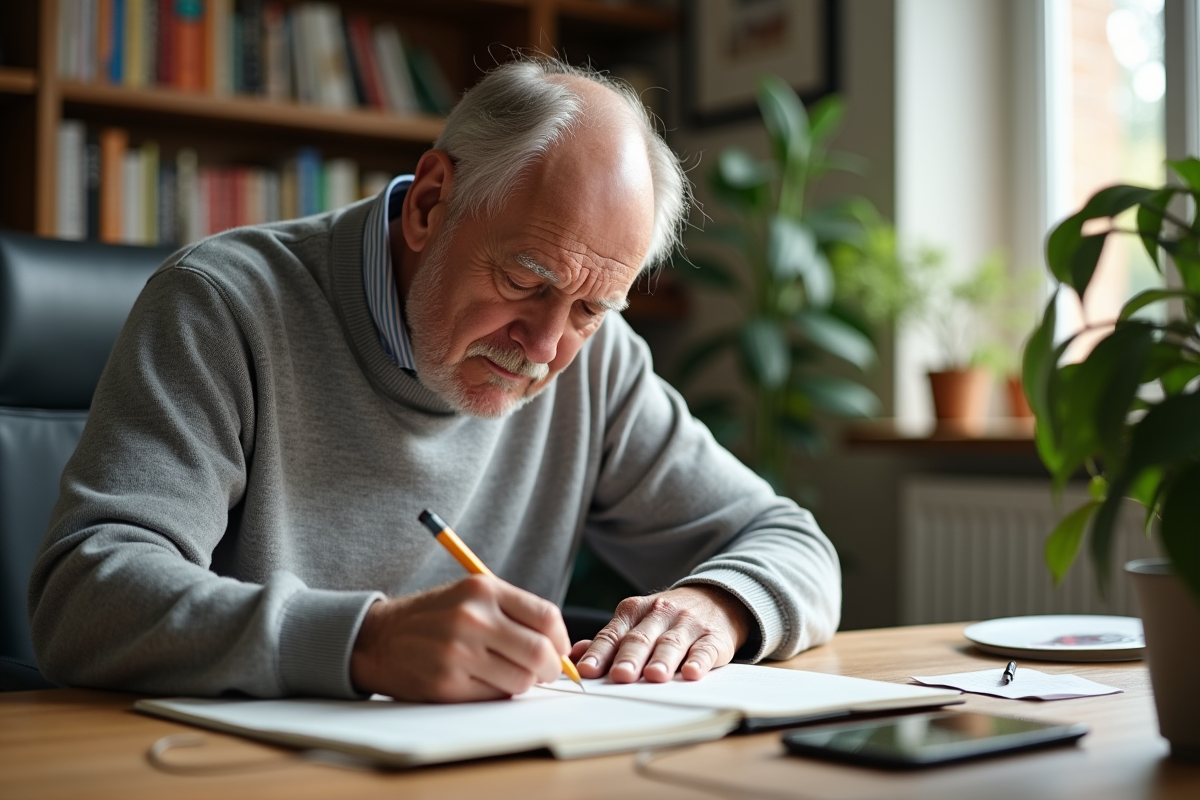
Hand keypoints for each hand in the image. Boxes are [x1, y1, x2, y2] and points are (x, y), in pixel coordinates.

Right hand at [350, 575, 570, 701]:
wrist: (379, 638)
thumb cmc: (434, 617)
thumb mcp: (471, 595)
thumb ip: (514, 612)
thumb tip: (559, 646)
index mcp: (483, 590)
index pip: (546, 616)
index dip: (560, 639)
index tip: (558, 648)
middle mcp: (472, 618)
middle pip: (539, 652)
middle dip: (551, 668)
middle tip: (545, 671)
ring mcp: (458, 652)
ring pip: (521, 680)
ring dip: (523, 682)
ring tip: (508, 673)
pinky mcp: (447, 683)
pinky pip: (494, 696)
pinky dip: (498, 693)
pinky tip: (482, 681)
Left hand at [570, 586, 752, 682]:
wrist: (715, 599)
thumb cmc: (666, 620)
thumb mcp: (636, 621)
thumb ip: (608, 640)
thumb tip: (573, 656)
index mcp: (634, 610)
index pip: (613, 633)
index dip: (600, 653)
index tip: (587, 671)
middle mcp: (660, 613)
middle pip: (640, 638)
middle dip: (629, 658)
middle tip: (620, 676)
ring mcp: (687, 623)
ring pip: (671, 642)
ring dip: (662, 660)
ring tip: (654, 676)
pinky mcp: (713, 636)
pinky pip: (704, 649)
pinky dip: (698, 661)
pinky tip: (691, 673)